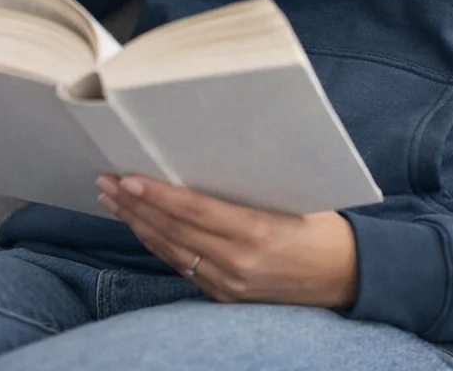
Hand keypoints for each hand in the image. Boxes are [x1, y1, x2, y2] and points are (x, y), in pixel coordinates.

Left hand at [96, 174, 357, 308]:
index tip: (128, 177)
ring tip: (112, 200)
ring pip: (171, 251)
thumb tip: (206, 157)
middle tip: (105, 181)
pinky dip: (158, 244)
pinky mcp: (227, 296)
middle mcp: (238, 263)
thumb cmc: (324, 225)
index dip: (157, 195)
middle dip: (134, 205)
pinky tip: (141, 227)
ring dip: (138, 224)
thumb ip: (249, 187)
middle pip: (173, 231)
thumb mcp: (292, 197)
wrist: (347, 277)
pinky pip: (183, 267)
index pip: (194, 211)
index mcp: (257, 232)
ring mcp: (230, 284)